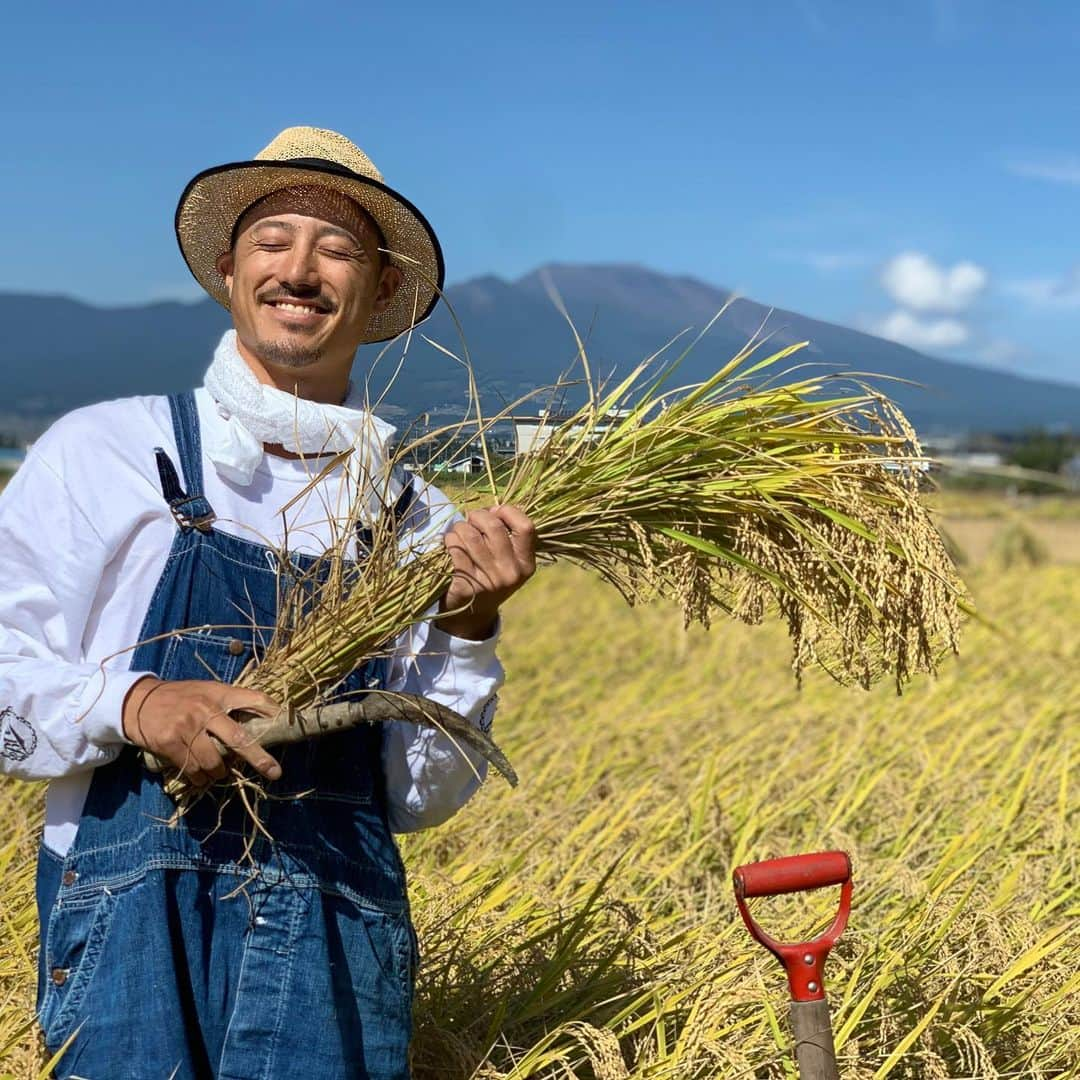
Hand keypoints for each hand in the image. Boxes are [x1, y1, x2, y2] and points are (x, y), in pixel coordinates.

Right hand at [122, 676, 282, 785]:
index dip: (272, 711)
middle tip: (274, 772)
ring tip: (217, 772)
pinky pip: (193, 769)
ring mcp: (187, 726)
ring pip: (214, 762)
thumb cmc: (180, 697)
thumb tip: (259, 723)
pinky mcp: (170, 743)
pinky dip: (199, 777)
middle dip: (258, 758)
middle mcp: (205, 709)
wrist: (137, 701)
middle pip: (239, 739)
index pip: (254, 699)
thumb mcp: (207, 691)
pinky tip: (200, 776)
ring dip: (219, 773)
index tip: (286, 722)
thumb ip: (229, 704)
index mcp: (219, 693)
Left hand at [437, 505, 536, 639]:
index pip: (526, 528)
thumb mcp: (509, 561)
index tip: (496, 511)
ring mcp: (488, 581)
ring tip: (459, 532)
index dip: (509, 512)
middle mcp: (510, 574)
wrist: (472, 615)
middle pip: (494, 527)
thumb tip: (493, 508)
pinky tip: (450, 544)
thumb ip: (507, 535)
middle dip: (478, 516)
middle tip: (471, 520)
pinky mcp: (466, 585)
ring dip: (460, 527)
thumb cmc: (490, 576)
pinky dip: (449, 540)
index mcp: (526, 565)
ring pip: (470, 535)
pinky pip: (455, 548)